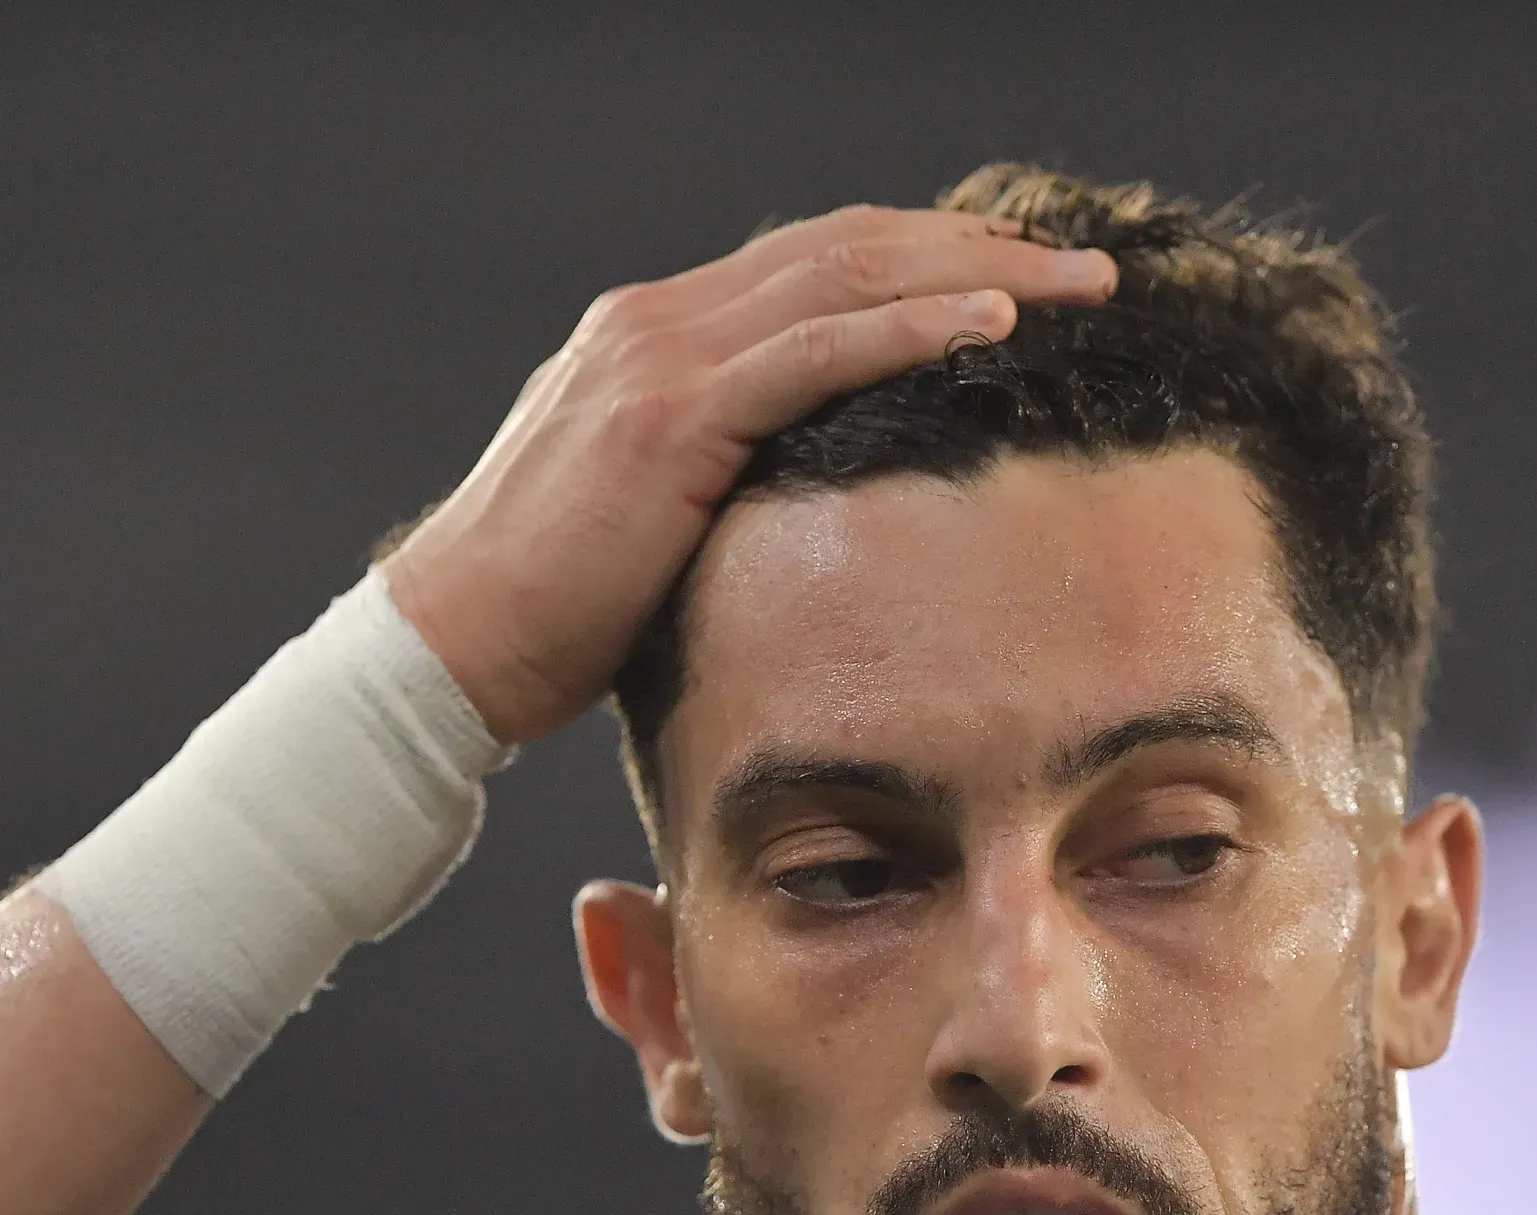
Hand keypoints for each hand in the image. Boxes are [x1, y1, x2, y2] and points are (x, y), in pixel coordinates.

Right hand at [379, 205, 1118, 744]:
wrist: (453, 647)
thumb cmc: (549, 615)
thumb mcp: (651, 520)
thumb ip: (721, 477)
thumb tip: (806, 503)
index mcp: (655, 339)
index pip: (813, 266)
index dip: (923, 258)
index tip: (1019, 274)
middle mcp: (659, 322)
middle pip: (848, 247)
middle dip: (975, 245)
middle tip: (1083, 264)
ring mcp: (661, 356)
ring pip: (848, 277)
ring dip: (976, 271)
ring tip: (1076, 283)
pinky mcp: (671, 414)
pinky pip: (818, 349)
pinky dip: (913, 325)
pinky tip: (994, 321)